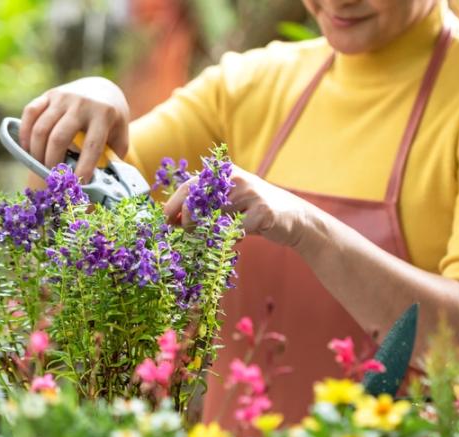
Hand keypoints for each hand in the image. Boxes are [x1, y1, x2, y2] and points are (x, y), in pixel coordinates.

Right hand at [19, 77, 129, 182]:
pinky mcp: (49, 94)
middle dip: (53, 162)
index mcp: (103, 115)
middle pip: (59, 138)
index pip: (92, 146)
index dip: (84, 167)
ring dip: (37, 152)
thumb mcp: (120, 136)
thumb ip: (112, 157)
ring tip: (40, 166)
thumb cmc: (111, 121)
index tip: (78, 184)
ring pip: (41, 128)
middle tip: (54, 178)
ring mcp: (63, 97)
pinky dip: (25, 133)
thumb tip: (100, 183)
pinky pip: (30, 112)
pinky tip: (27, 149)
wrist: (102, 89)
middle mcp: (81, 104)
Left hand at [162, 166, 313, 247]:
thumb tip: (170, 220)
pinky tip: (236, 240)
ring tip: (215, 238)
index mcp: (223, 173)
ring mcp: (250, 193)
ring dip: (209, 233)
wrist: (294, 219)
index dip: (173, 205)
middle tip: (187, 233)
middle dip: (186, 220)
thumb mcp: (227, 206)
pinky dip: (231, 240)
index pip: (189, 185)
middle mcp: (234, 178)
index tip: (164, 223)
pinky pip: (235, 231)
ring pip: (214, 217)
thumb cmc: (254, 213)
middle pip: (196, 199)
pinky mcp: (263, 211)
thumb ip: (203, 209)